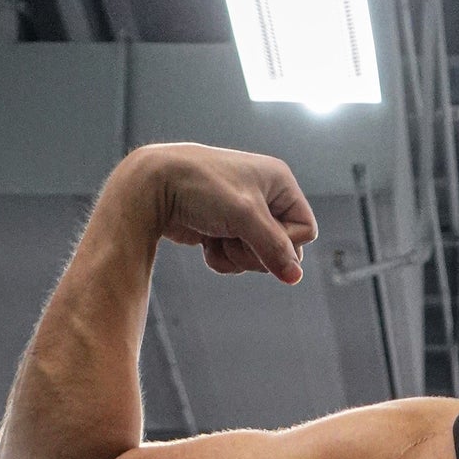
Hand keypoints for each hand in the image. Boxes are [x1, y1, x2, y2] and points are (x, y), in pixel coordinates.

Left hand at [129, 142, 317, 283]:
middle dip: (257, 251)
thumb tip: (295, 277)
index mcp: (278, 181)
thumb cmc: (199, 186)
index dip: (286, 242)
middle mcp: (264, 196)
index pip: (305, 230)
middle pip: (283, 248)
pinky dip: (223, 257)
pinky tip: (207, 241)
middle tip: (235, 236)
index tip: (260, 236)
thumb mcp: (245, 217)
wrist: (152, 186)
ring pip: (260, 258)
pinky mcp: (224, 229)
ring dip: (238, 255)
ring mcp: (243, 214)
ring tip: (218, 235)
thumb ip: (274, 249)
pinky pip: (238, 259)